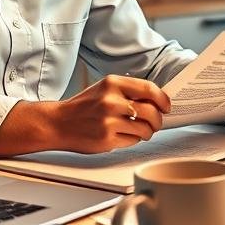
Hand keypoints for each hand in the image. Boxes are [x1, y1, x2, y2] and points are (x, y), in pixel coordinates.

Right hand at [53, 75, 171, 153]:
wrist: (59, 123)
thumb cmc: (84, 106)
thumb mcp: (104, 89)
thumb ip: (128, 91)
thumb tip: (157, 99)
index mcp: (112, 83)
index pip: (149, 88)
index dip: (163, 99)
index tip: (166, 106)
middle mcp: (111, 101)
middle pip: (151, 111)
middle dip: (158, 120)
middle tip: (156, 122)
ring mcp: (108, 121)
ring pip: (145, 128)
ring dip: (148, 132)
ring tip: (142, 130)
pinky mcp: (107, 139)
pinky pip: (133, 141)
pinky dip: (134, 139)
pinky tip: (125, 135)